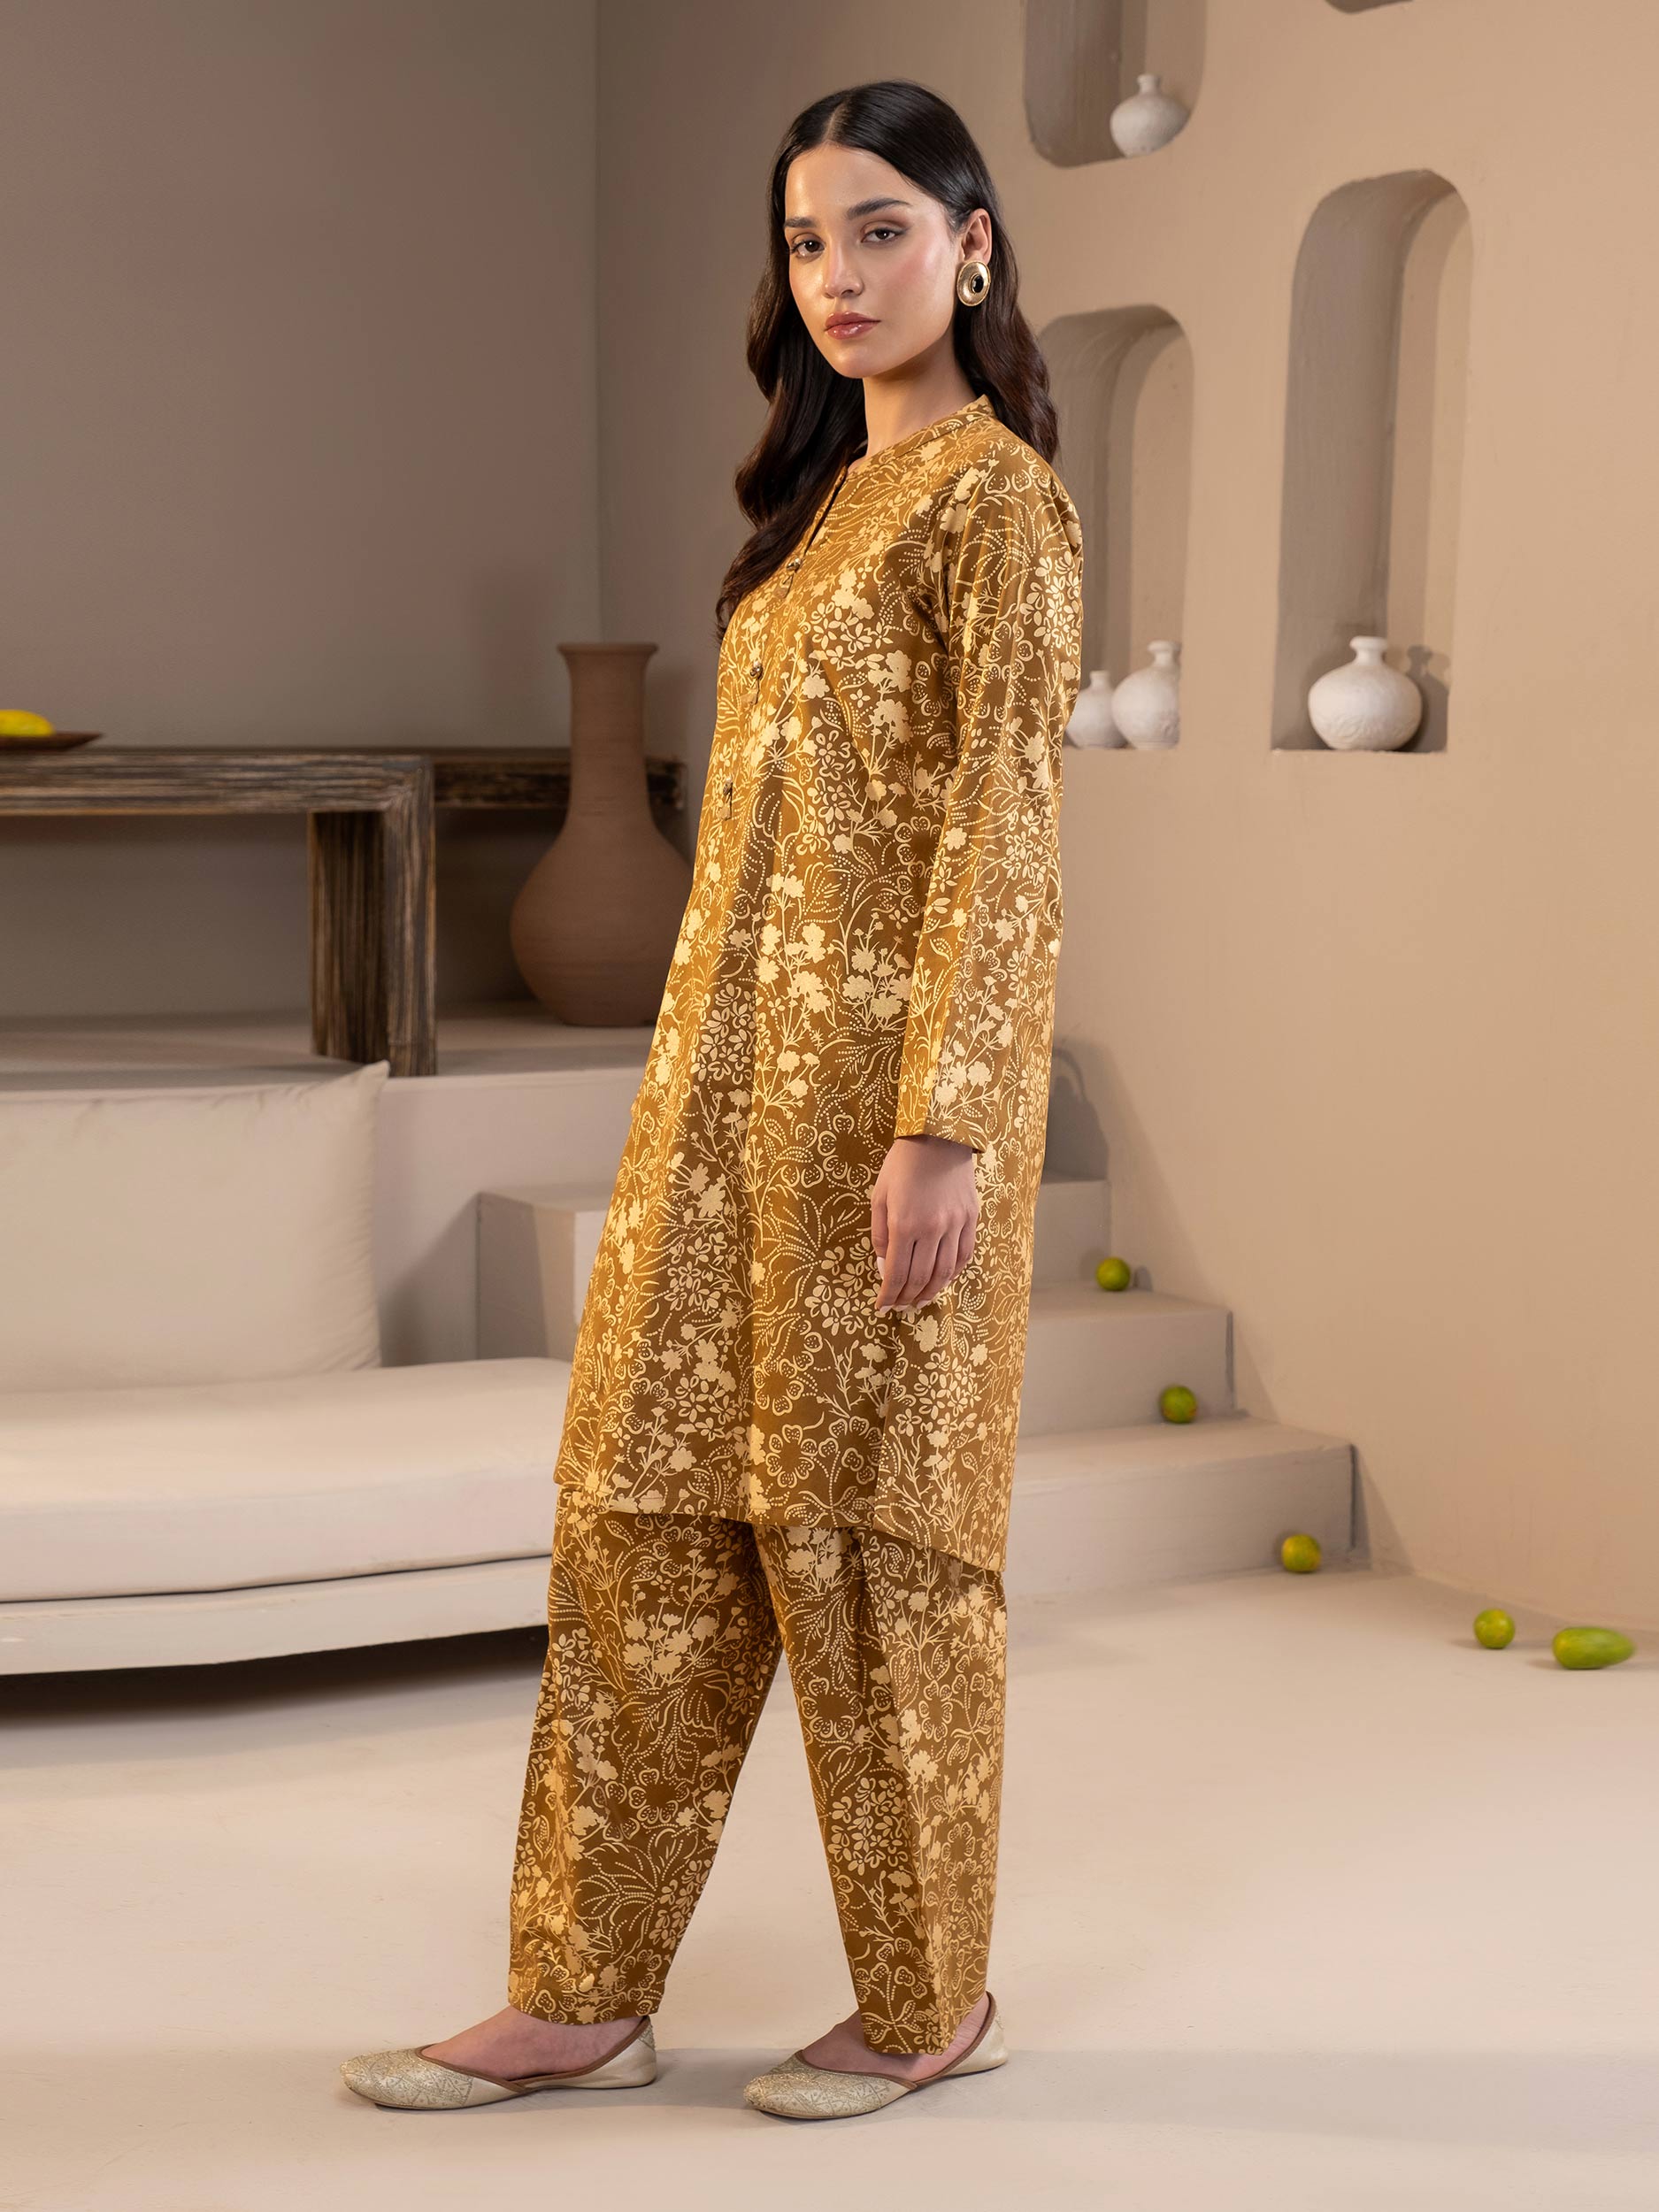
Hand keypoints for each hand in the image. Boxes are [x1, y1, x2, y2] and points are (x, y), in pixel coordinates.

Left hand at [871, 1133, 978, 1311]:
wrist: (938, 1137)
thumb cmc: (902, 1165)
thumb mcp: (879, 1197)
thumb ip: (880, 1235)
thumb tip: (885, 1265)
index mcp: (905, 1224)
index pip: (896, 1273)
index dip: (889, 1295)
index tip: (882, 1306)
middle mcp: (932, 1229)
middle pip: (920, 1278)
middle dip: (908, 1298)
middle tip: (900, 1306)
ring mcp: (955, 1225)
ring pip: (945, 1272)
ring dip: (931, 1291)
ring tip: (920, 1300)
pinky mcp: (971, 1219)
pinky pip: (964, 1255)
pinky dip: (953, 1273)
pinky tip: (942, 1280)